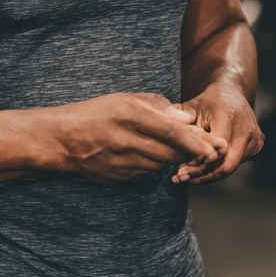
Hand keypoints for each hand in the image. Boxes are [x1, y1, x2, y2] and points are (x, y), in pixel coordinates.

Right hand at [42, 92, 226, 182]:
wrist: (62, 140)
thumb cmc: (96, 113)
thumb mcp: (125, 98)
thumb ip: (158, 106)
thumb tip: (187, 117)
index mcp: (130, 116)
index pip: (171, 132)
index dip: (196, 142)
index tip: (214, 148)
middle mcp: (127, 141)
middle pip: (170, 151)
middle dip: (193, 153)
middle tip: (212, 150)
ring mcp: (121, 163)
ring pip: (161, 164)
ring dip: (176, 158)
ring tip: (187, 151)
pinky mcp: (118, 177)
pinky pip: (146, 173)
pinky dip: (156, 164)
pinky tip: (156, 155)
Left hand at [171, 83, 263, 183]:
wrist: (231, 93)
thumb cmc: (207, 102)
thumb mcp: (191, 107)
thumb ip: (182, 123)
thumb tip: (171, 136)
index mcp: (229, 116)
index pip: (217, 149)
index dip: (199, 162)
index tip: (180, 170)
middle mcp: (246, 128)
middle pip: (226, 164)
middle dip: (202, 174)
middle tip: (180, 179)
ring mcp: (255, 137)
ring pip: (230, 167)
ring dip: (208, 174)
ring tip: (186, 176)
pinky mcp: (257, 145)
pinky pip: (235, 163)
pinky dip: (218, 168)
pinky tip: (200, 170)